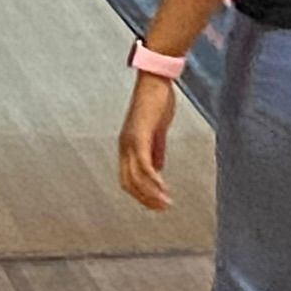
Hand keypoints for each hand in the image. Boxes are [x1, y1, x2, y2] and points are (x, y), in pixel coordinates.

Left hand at [119, 74, 176, 210]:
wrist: (155, 81)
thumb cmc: (157, 102)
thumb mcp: (157, 131)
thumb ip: (156, 150)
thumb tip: (157, 169)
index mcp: (127, 146)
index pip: (128, 179)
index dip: (141, 194)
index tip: (156, 203)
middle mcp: (125, 147)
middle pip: (129, 183)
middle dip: (145, 199)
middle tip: (162, 208)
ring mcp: (130, 142)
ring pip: (136, 178)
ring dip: (151, 193)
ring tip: (166, 203)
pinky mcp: (139, 137)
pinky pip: (144, 165)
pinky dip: (153, 180)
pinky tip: (163, 188)